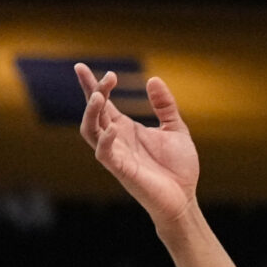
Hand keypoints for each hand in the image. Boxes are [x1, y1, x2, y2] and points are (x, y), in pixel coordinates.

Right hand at [76, 66, 199, 227]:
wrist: (185, 199)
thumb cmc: (179, 168)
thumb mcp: (175, 129)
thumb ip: (164, 106)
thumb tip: (153, 80)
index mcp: (126, 128)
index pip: (102, 103)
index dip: (92, 85)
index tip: (81, 67)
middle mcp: (117, 139)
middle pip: (94, 111)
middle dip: (94, 92)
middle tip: (107, 77)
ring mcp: (117, 155)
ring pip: (90, 131)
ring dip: (91, 113)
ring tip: (100, 96)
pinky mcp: (122, 171)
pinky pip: (104, 154)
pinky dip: (105, 140)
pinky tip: (114, 128)